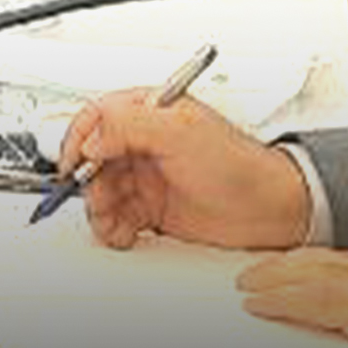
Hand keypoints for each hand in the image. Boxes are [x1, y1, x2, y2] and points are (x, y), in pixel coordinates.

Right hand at [53, 93, 311, 251]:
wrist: (271, 210)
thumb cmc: (240, 165)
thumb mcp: (181, 133)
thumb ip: (129, 126)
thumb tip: (91, 139)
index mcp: (149, 113)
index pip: (97, 118)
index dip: (79, 140)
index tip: (76, 164)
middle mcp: (144, 143)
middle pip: (93, 159)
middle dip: (90, 182)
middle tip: (101, 199)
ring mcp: (148, 177)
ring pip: (102, 191)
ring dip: (99, 210)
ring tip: (113, 223)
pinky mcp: (153, 209)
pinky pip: (117, 218)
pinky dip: (113, 229)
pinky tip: (124, 235)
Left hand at [236, 248, 347, 347]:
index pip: (326, 259)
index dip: (296, 263)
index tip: (275, 267)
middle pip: (309, 260)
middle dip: (276, 267)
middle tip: (249, 275)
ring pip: (301, 275)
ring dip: (269, 280)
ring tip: (246, 287)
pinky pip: (304, 300)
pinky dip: (277, 301)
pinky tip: (257, 306)